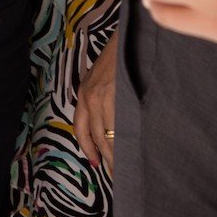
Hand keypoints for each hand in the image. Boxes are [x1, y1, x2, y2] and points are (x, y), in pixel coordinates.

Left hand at [73, 31, 120, 172]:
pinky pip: (122, 128)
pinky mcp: (120, 97)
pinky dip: (127, 144)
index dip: (88, 148)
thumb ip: (99, 97)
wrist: (128, 39)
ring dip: (118, 157)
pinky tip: (134, 154)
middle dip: (106, 159)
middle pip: (97, 138)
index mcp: (84, 94)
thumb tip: (109, 122)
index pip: (81, 129)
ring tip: (127, 173)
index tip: (96, 165)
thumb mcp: (100, 77)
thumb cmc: (117, 59)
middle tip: (117, 177)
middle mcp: (90, 97)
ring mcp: (105, 98)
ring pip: (110, 137)